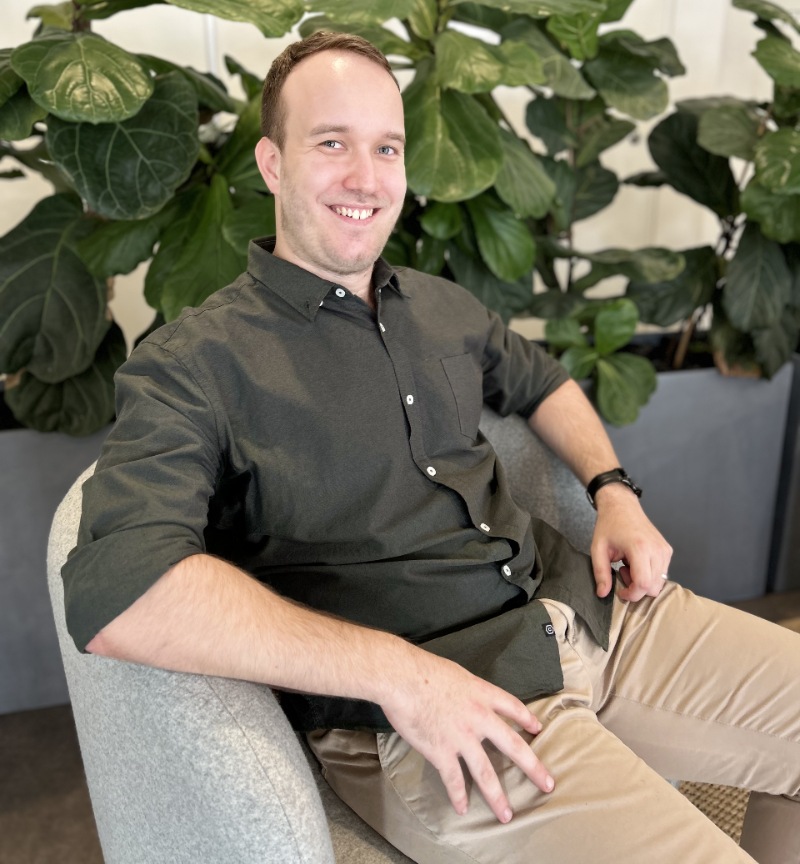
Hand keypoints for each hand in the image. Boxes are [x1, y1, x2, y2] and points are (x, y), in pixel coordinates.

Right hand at [380, 646, 553, 822]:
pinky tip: (461, 809)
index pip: (512, 707)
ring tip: (506, 815)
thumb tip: (463, 695)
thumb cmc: (423, 669)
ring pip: (485, 773)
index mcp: (482, 694)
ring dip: (497, 796)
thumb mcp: (455, 673)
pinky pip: (453, 779)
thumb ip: (465, 688)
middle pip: (513, 746)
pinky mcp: (441, 751)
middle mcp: (479, 718)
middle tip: (547, 783)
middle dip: (533, 767)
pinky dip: (457, 796)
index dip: (526, 718)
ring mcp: (461, 738)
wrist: (403, 678)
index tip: (537, 728)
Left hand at [590, 483, 672, 601]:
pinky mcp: (667, 550)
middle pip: (654, 587)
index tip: (620, 592)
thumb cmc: (609, 525)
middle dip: (637, 588)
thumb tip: (602, 593)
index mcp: (639, 548)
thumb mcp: (598, 549)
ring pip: (659, 582)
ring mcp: (665, 550)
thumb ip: (601, 573)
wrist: (622, 506)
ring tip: (628, 566)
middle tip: (622, 572)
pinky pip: (662, 573)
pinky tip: (636, 562)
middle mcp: (657, 550)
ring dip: (643, 581)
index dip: (632, 594)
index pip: (644, 584)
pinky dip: (649, 574)